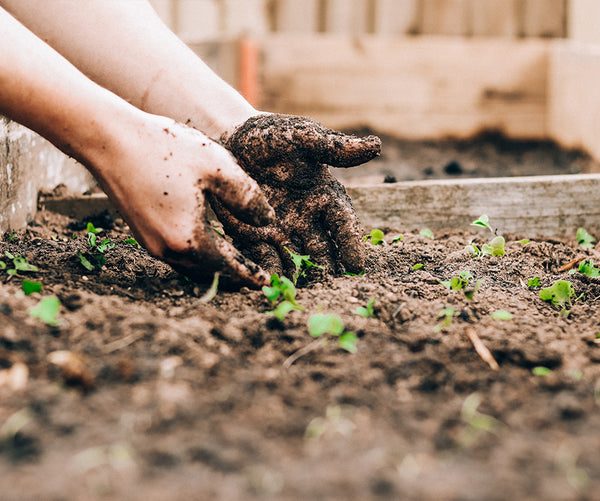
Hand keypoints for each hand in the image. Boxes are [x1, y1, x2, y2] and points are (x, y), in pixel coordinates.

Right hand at [92, 115, 273, 287]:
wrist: (109, 140)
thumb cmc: (164, 149)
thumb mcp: (217, 167)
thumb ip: (247, 197)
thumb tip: (267, 221)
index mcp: (188, 238)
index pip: (228, 267)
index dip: (250, 274)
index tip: (267, 283)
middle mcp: (167, 249)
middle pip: (209, 272)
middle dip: (234, 275)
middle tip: (256, 275)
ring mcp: (150, 243)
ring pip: (191, 266)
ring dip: (215, 267)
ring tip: (236, 261)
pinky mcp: (141, 233)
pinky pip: (177, 254)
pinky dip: (197, 255)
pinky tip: (208, 243)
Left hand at [212, 114, 380, 277]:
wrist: (230, 139)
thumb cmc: (272, 135)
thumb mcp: (303, 137)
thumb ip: (334, 147)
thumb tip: (375, 146)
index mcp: (325, 197)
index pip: (343, 224)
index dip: (351, 244)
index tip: (357, 265)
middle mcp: (307, 219)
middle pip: (322, 250)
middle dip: (327, 270)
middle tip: (331, 289)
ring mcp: (281, 230)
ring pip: (295, 260)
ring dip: (299, 277)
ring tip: (301, 294)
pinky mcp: (254, 236)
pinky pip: (263, 258)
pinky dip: (268, 272)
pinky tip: (269, 284)